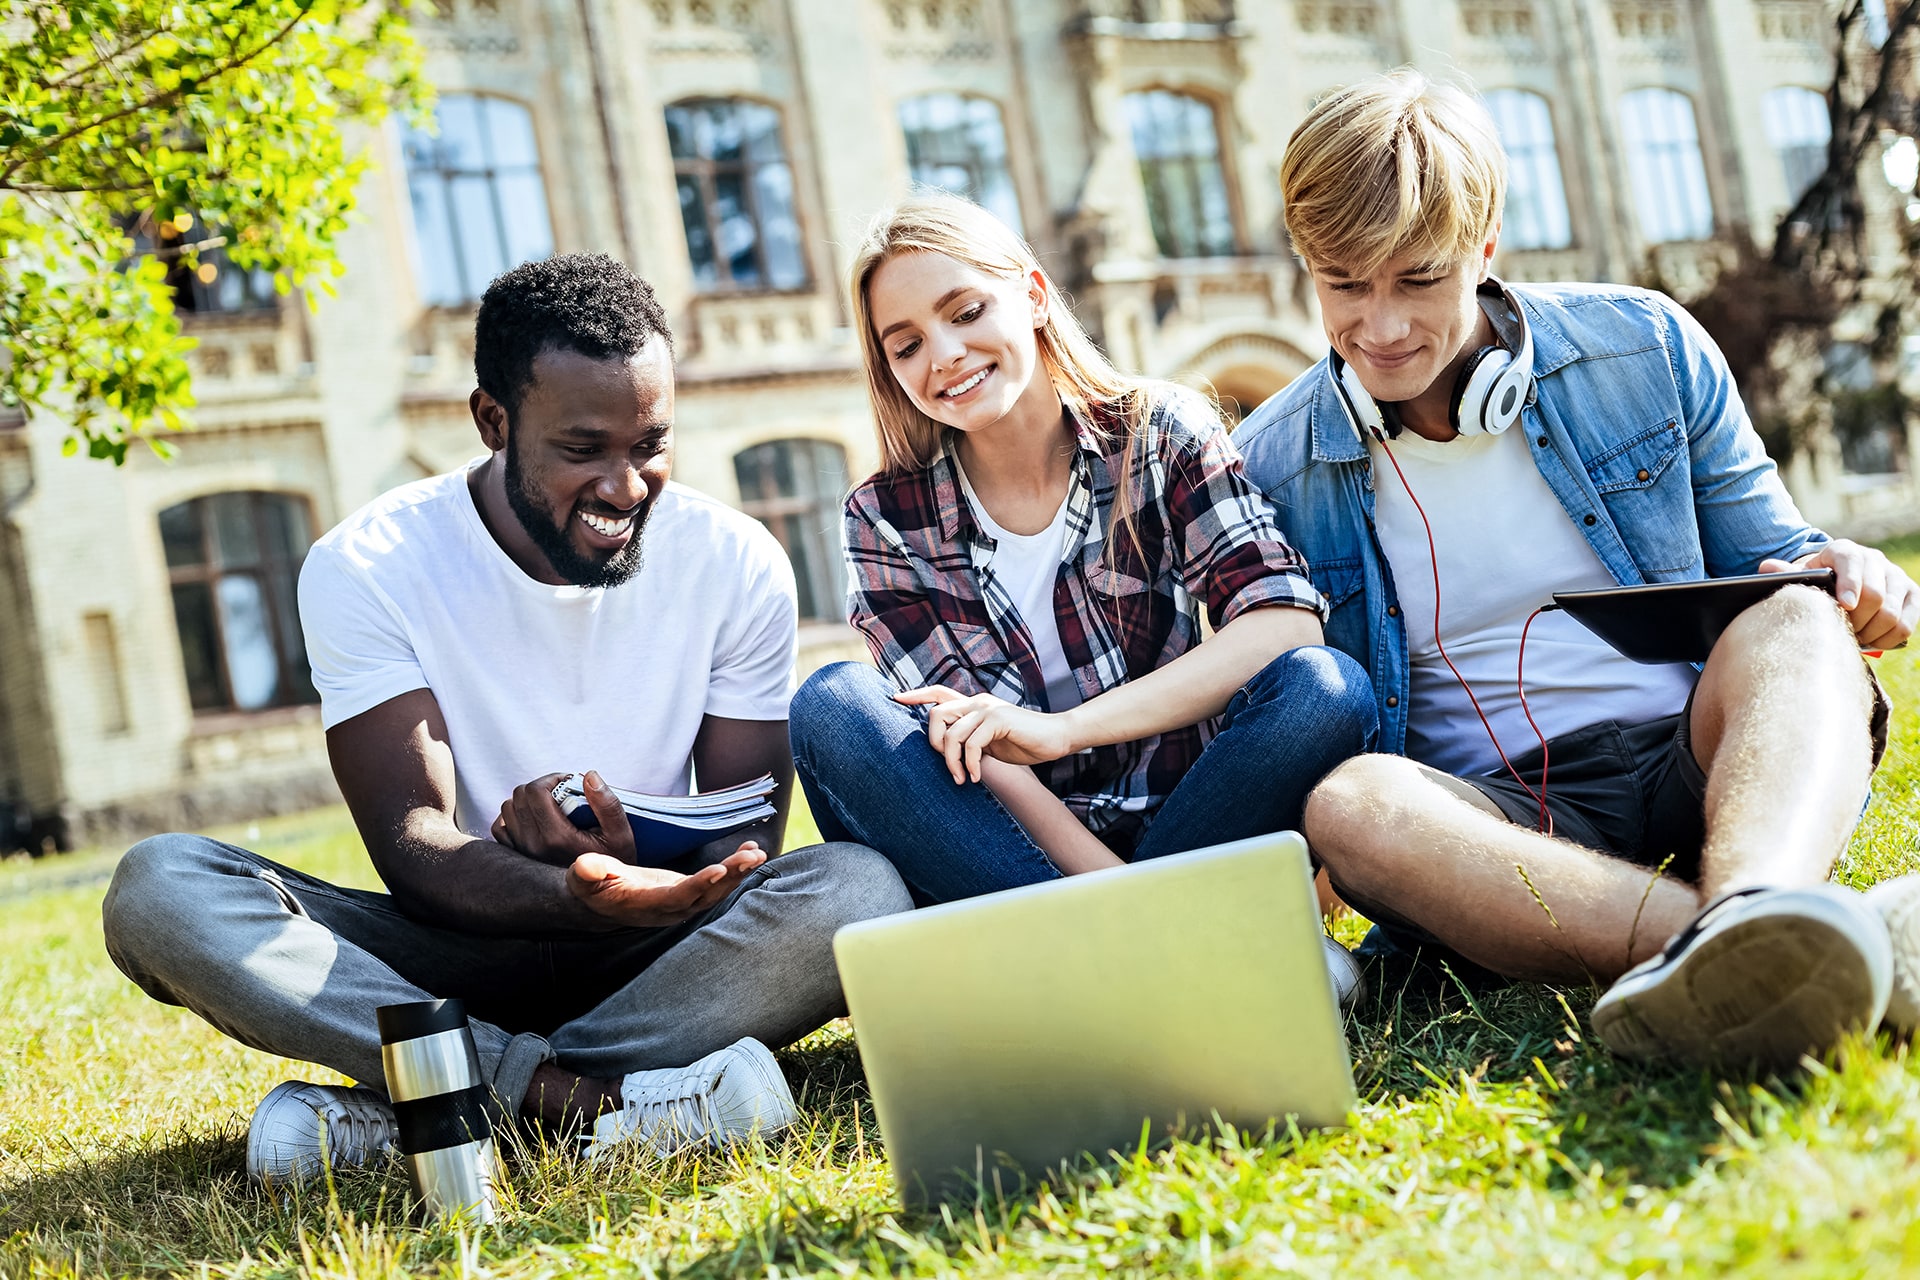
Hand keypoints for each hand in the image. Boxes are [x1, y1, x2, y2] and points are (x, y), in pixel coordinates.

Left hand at [492, 770, 636, 864]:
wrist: (602, 895)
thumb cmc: (612, 862)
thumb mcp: (620, 833)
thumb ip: (607, 803)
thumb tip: (589, 776)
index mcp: (556, 837)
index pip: (534, 791)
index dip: (551, 779)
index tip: (568, 783)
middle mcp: (534, 846)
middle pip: (519, 796)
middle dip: (541, 788)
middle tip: (561, 793)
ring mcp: (522, 854)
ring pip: (508, 809)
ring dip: (526, 801)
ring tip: (549, 806)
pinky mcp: (517, 859)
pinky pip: (500, 828)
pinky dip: (513, 818)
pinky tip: (533, 820)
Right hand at [566, 841, 766, 926]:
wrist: (599, 898)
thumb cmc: (591, 885)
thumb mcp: (583, 876)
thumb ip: (588, 872)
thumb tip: (587, 866)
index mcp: (645, 904)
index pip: (677, 897)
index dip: (698, 887)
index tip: (718, 871)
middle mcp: (668, 908)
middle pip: (705, 896)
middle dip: (729, 878)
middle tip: (750, 858)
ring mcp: (681, 902)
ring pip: (716, 891)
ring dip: (738, 873)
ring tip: (757, 853)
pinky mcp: (688, 892)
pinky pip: (716, 883)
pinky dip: (734, 868)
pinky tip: (751, 850)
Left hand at [895, 685, 1076, 783]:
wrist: (1056, 739)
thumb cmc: (1023, 742)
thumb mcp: (989, 742)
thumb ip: (969, 740)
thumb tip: (946, 752)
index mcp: (973, 705)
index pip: (938, 693)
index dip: (915, 695)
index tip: (895, 699)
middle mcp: (977, 702)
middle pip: (936, 714)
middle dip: (934, 743)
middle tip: (946, 765)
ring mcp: (987, 709)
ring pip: (952, 733)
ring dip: (952, 762)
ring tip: (961, 778)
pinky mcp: (999, 719)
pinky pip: (972, 743)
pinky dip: (969, 764)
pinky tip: (975, 777)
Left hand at [1761, 540, 1916, 649]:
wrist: (1839, 582)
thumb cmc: (1815, 581)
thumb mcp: (1799, 576)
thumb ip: (1785, 574)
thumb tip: (1766, 568)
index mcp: (1845, 551)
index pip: (1852, 562)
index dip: (1850, 584)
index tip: (1844, 606)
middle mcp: (1875, 559)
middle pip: (1875, 594)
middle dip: (1856, 619)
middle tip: (1839, 631)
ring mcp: (1896, 576)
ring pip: (1892, 613)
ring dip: (1870, 632)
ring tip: (1852, 637)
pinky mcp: (1911, 594)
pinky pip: (1906, 624)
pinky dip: (1888, 638)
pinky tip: (1871, 640)